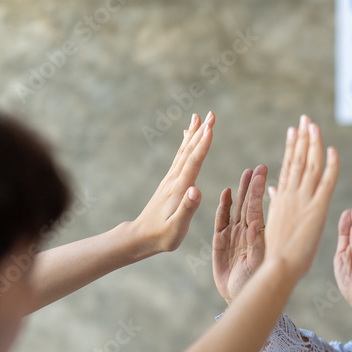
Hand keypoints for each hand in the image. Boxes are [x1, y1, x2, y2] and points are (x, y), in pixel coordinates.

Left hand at [130, 112, 213, 254]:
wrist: (141, 237)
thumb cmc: (162, 236)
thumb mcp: (177, 228)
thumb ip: (187, 209)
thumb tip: (197, 189)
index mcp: (180, 189)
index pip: (194, 162)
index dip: (203, 144)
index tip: (211, 127)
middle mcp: (175, 180)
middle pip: (189, 151)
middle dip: (201, 132)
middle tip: (210, 114)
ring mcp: (171, 180)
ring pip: (184, 152)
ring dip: (193, 134)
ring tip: (198, 117)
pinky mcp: (170, 182)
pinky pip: (180, 158)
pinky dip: (186, 144)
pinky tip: (187, 137)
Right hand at [213, 165, 267, 303]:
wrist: (239, 296)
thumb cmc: (254, 282)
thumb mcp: (257, 263)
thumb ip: (257, 244)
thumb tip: (256, 226)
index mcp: (257, 236)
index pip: (257, 208)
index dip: (259, 191)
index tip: (263, 174)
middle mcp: (246, 232)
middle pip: (248, 204)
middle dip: (252, 186)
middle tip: (257, 167)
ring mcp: (233, 235)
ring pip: (237, 208)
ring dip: (241, 191)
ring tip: (246, 172)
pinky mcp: (220, 241)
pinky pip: (221, 220)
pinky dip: (223, 207)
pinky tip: (227, 192)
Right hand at [263, 116, 338, 279]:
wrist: (279, 265)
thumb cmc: (275, 251)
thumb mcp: (273, 221)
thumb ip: (275, 201)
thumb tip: (273, 188)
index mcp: (281, 198)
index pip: (288, 167)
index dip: (292, 148)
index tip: (294, 131)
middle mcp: (291, 194)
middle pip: (298, 160)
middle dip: (302, 137)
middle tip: (305, 119)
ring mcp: (303, 199)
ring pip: (310, 165)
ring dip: (313, 143)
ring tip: (314, 125)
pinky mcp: (317, 208)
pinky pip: (326, 182)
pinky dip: (330, 165)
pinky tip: (332, 150)